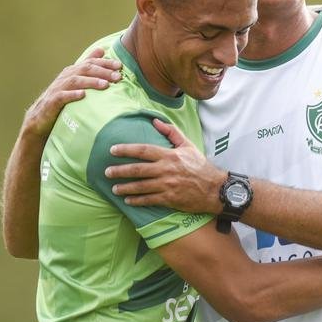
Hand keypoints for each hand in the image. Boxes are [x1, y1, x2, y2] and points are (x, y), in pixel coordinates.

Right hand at [22, 48, 121, 137]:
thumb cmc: (62, 99)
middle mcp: (65, 77)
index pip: (90, 63)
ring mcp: (57, 89)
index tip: (120, 66)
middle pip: (84, 70)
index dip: (105, 63)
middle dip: (102, 72)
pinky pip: (62, 97)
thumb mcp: (75, 80)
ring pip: (75, 81)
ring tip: (105, 85)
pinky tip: (83, 95)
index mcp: (72, 71)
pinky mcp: (51, 102)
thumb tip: (101, 50)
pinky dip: (72, 95)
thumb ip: (87, 65)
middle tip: (117, 76)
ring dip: (91, 82)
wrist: (40, 118)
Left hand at [106, 119, 227, 213]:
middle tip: (107, 172)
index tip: (113, 150)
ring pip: (140, 186)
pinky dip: (136, 200)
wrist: (214, 188)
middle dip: (120, 171)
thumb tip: (155, 121)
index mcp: (169, 155)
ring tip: (113, 188)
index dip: (126, 149)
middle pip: (137, 169)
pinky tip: (127, 200)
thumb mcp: (188, 146)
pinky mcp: (169, 199)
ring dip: (125, 187)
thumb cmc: (200, 166)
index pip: (143, 150)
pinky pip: (148, 200)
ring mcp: (167, 185)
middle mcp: (166, 170)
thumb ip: (171, 132)